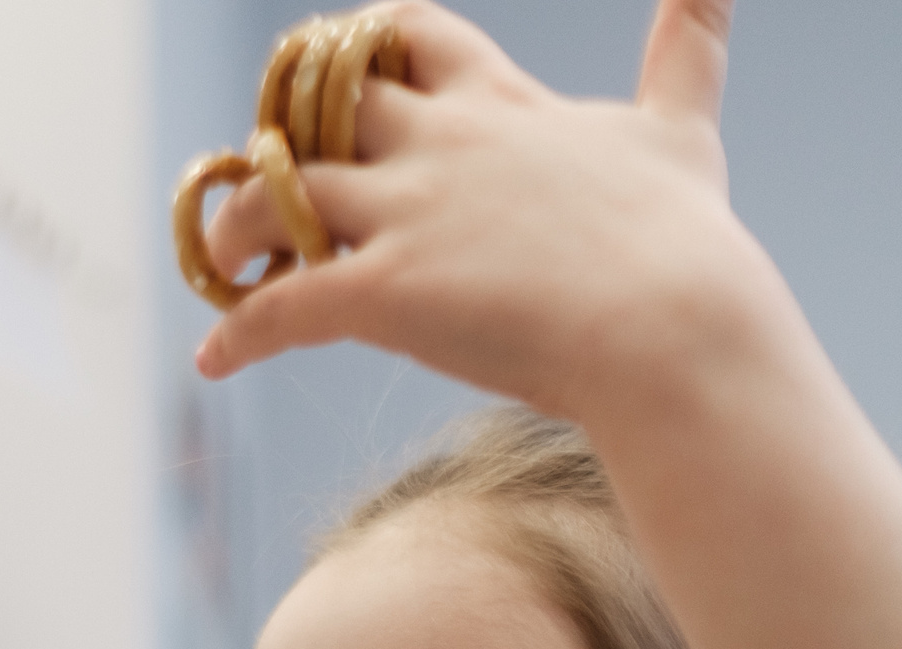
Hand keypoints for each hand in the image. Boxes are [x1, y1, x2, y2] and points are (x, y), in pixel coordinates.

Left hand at [194, 0, 773, 425]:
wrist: (675, 327)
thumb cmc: (682, 241)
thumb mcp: (681, 129)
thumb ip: (687, 52)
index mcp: (497, 104)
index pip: (402, 35)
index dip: (356, 52)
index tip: (335, 82)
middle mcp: (437, 145)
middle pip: (312, 107)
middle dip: (274, 137)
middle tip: (262, 182)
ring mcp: (405, 215)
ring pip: (270, 195)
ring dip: (233, 229)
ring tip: (224, 268)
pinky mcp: (383, 292)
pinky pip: (277, 307)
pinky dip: (236, 333)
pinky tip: (214, 361)